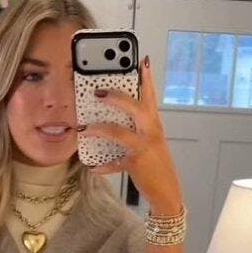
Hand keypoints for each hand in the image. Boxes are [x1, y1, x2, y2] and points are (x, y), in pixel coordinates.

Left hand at [79, 57, 183, 213]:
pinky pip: (115, 163)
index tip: (141, 60)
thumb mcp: (149, 143)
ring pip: (120, 133)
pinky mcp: (137, 163)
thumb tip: (111, 120)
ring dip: (100, 129)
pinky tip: (92, 166)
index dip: (147, 78)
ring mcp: (144, 147)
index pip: (150, 96)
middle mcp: (151, 131)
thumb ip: (135, 130)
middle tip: (98, 92)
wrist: (167, 192)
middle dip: (116, 98)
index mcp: (154, 124)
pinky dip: (103, 166)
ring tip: (84, 128)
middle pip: (135, 107)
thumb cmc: (155, 165)